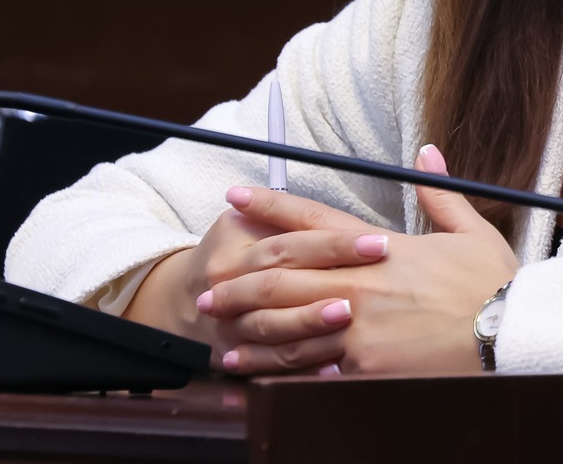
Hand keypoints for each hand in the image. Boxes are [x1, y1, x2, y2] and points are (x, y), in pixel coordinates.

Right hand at [121, 188, 384, 348]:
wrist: (183, 303)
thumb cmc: (228, 255)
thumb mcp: (243, 222)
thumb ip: (280, 212)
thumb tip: (321, 197)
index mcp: (237, 246)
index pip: (291, 241)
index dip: (335, 243)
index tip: (379, 243)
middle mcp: (230, 283)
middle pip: (282, 282)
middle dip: (329, 280)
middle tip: (371, 279)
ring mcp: (231, 324)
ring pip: (273, 326)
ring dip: (311, 323)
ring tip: (349, 320)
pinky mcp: (237, 356)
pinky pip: (271, 364)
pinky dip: (302, 366)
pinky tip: (336, 366)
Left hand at [201, 145, 519, 376]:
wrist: (508, 337)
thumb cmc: (493, 287)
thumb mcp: (471, 230)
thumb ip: (440, 192)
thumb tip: (428, 152)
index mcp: (379, 248)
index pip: (311, 222)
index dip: (268, 207)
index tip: (237, 199)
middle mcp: (358, 284)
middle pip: (282, 276)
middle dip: (240, 280)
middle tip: (210, 286)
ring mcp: (357, 328)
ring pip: (286, 326)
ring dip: (248, 328)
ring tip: (218, 333)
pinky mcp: (363, 368)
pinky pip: (309, 369)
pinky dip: (276, 372)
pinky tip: (253, 375)